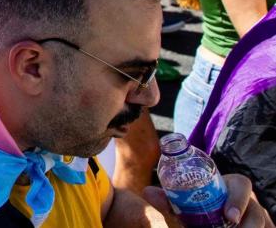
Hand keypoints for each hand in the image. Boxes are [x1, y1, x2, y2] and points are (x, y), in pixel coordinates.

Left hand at [143, 172, 274, 226]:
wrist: (214, 218)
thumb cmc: (200, 206)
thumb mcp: (186, 202)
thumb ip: (169, 198)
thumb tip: (147, 191)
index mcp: (231, 187)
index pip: (242, 185)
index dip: (238, 200)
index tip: (228, 217)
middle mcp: (249, 202)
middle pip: (257, 211)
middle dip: (248, 224)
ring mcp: (257, 218)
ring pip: (262, 224)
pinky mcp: (261, 227)